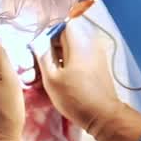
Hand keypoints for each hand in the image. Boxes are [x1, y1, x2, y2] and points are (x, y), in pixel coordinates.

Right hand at [36, 25, 140, 140]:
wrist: (103, 116)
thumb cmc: (75, 97)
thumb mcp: (52, 79)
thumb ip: (43, 56)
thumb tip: (38, 42)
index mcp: (80, 43)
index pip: (63, 24)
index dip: (48, 32)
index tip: (38, 45)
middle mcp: (91, 44)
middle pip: (67, 36)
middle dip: (51, 46)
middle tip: (37, 60)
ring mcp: (96, 54)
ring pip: (72, 48)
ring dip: (58, 56)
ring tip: (44, 72)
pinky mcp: (98, 65)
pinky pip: (79, 56)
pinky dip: (68, 63)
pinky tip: (57, 77)